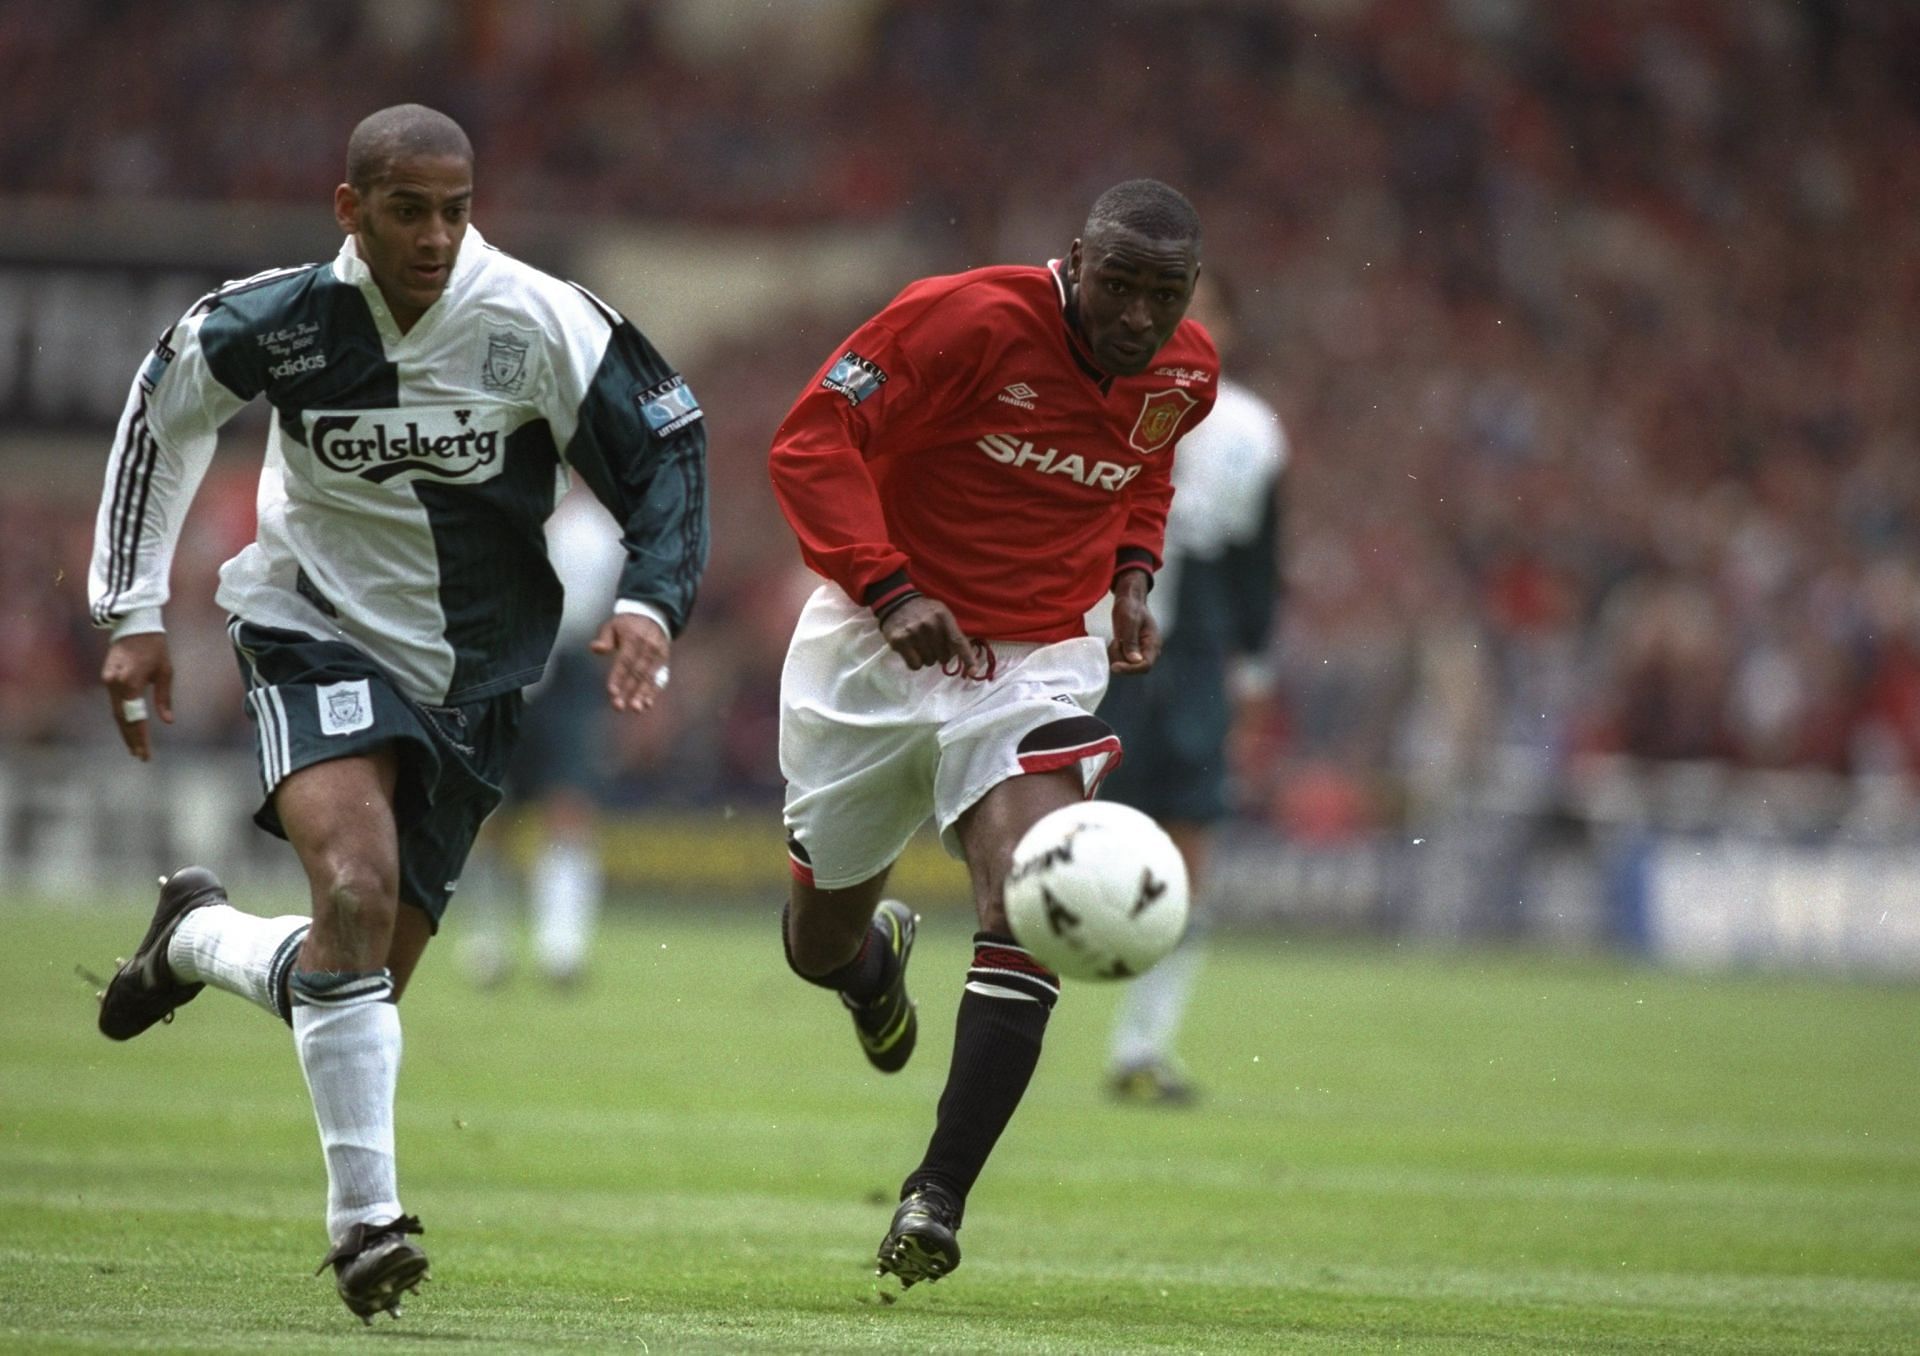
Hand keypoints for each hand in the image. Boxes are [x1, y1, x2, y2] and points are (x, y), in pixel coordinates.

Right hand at [102, 632, 173, 761]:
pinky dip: (122, 716)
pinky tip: (129, 727)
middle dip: (132, 738)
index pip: (136, 718)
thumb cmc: (156, 647)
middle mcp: (115, 684)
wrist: (135, 625)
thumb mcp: (165, 672)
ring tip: (135, 747)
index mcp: (131, 683)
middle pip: (123, 719)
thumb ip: (164, 698)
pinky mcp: (107, 677)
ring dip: (126, 730)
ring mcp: (108, 681)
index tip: (145, 754)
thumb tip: (168, 721)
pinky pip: (115, 702)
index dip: (140, 738)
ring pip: (117, 712)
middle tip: (140, 756)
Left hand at [591, 612, 670, 712]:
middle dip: (629, 690)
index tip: (612, 692)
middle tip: (619, 706)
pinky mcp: (664, 661)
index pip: (625, 660)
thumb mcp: (612, 625)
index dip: (618, 676)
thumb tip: (596, 649)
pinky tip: (648, 703)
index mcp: (633, 638)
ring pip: (650, 678)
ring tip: (636, 708)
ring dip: (643, 694)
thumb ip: (604, 638)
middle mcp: (648, 648)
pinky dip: (654, 691)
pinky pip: (660, 678)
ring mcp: (658, 655)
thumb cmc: (627, 624)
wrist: (652, 615)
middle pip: (638, 672)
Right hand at [880, 596, 981, 673]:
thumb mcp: (941, 613)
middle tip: (932, 644)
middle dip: (940, 655)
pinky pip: (915, 665)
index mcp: (943, 617)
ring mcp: (913, 633)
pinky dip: (915, 662)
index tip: (973, 672)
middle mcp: (929, 625)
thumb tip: (960, 655)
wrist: (895, 602)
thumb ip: (952, 631)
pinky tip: (911, 651)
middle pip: (944, 657)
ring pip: (929, 662)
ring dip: (926, 657)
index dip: (967, 658)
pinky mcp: (899, 642)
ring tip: (920, 645)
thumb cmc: (923, 610)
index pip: (958, 641)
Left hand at [1107, 573, 1160, 674]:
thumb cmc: (1131, 607)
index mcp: (1153, 644)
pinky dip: (1116, 653)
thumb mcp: (1129, 621)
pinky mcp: (1132, 651)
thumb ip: (1131, 641)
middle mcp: (1149, 651)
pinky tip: (1116, 641)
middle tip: (1116, 642)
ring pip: (1127, 665)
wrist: (1129, 600)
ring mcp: (1141, 652)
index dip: (1130, 669)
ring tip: (1117, 639)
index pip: (1145, 665)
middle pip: (1135, 667)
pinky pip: (1122, 660)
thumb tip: (1135, 661)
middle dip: (1122, 659)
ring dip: (1117, 655)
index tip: (1115, 666)